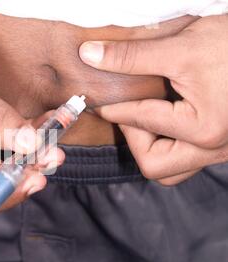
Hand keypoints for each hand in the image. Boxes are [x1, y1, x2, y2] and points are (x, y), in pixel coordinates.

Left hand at [79, 15, 227, 184]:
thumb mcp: (182, 47)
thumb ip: (132, 56)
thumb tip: (90, 55)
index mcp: (204, 129)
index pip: (142, 123)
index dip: (115, 108)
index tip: (98, 99)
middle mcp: (214, 148)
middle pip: (154, 166)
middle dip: (133, 140)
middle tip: (126, 112)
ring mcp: (220, 151)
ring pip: (171, 170)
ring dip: (150, 149)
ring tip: (144, 119)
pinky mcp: (222, 145)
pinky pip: (186, 159)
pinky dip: (167, 145)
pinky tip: (162, 122)